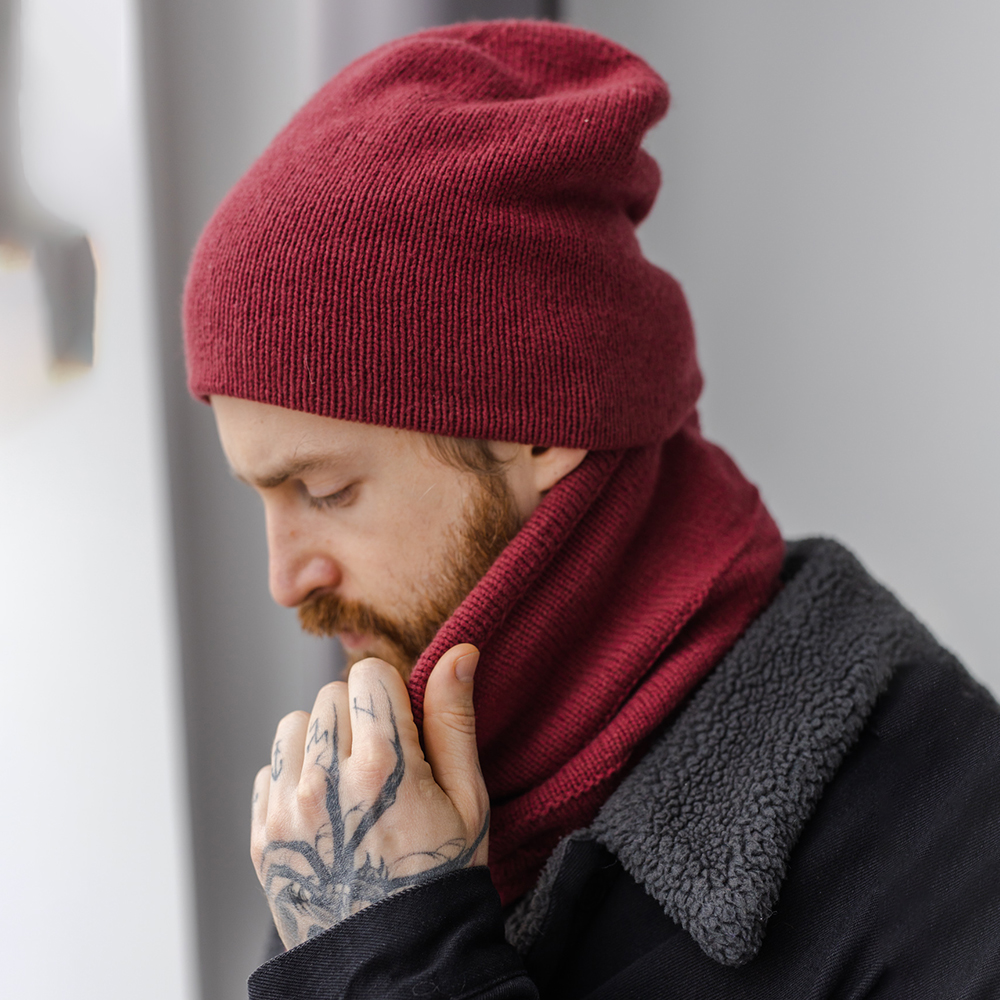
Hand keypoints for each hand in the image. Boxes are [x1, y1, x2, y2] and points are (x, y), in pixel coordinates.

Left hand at [250, 644, 488, 948]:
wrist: (397, 964)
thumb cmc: (441, 877)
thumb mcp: (469, 800)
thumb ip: (454, 719)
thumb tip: (459, 651)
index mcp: (383, 766)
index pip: (369, 674)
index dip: (391, 694)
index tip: (403, 725)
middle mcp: (325, 781)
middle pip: (330, 693)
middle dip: (358, 715)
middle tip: (382, 762)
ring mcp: (285, 810)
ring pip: (294, 724)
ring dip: (320, 740)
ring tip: (349, 782)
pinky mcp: (261, 836)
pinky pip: (269, 769)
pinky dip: (293, 777)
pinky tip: (324, 810)